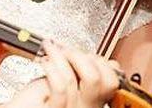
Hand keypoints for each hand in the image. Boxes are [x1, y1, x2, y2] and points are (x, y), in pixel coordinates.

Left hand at [3, 41, 118, 107]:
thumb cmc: (39, 100)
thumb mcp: (69, 83)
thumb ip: (81, 73)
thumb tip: (95, 55)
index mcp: (93, 101)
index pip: (111, 79)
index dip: (100, 61)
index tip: (86, 54)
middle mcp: (84, 107)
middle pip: (97, 79)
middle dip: (82, 56)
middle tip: (68, 50)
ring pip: (73, 78)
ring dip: (59, 56)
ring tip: (51, 49)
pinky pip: (58, 88)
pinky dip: (50, 68)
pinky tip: (44, 61)